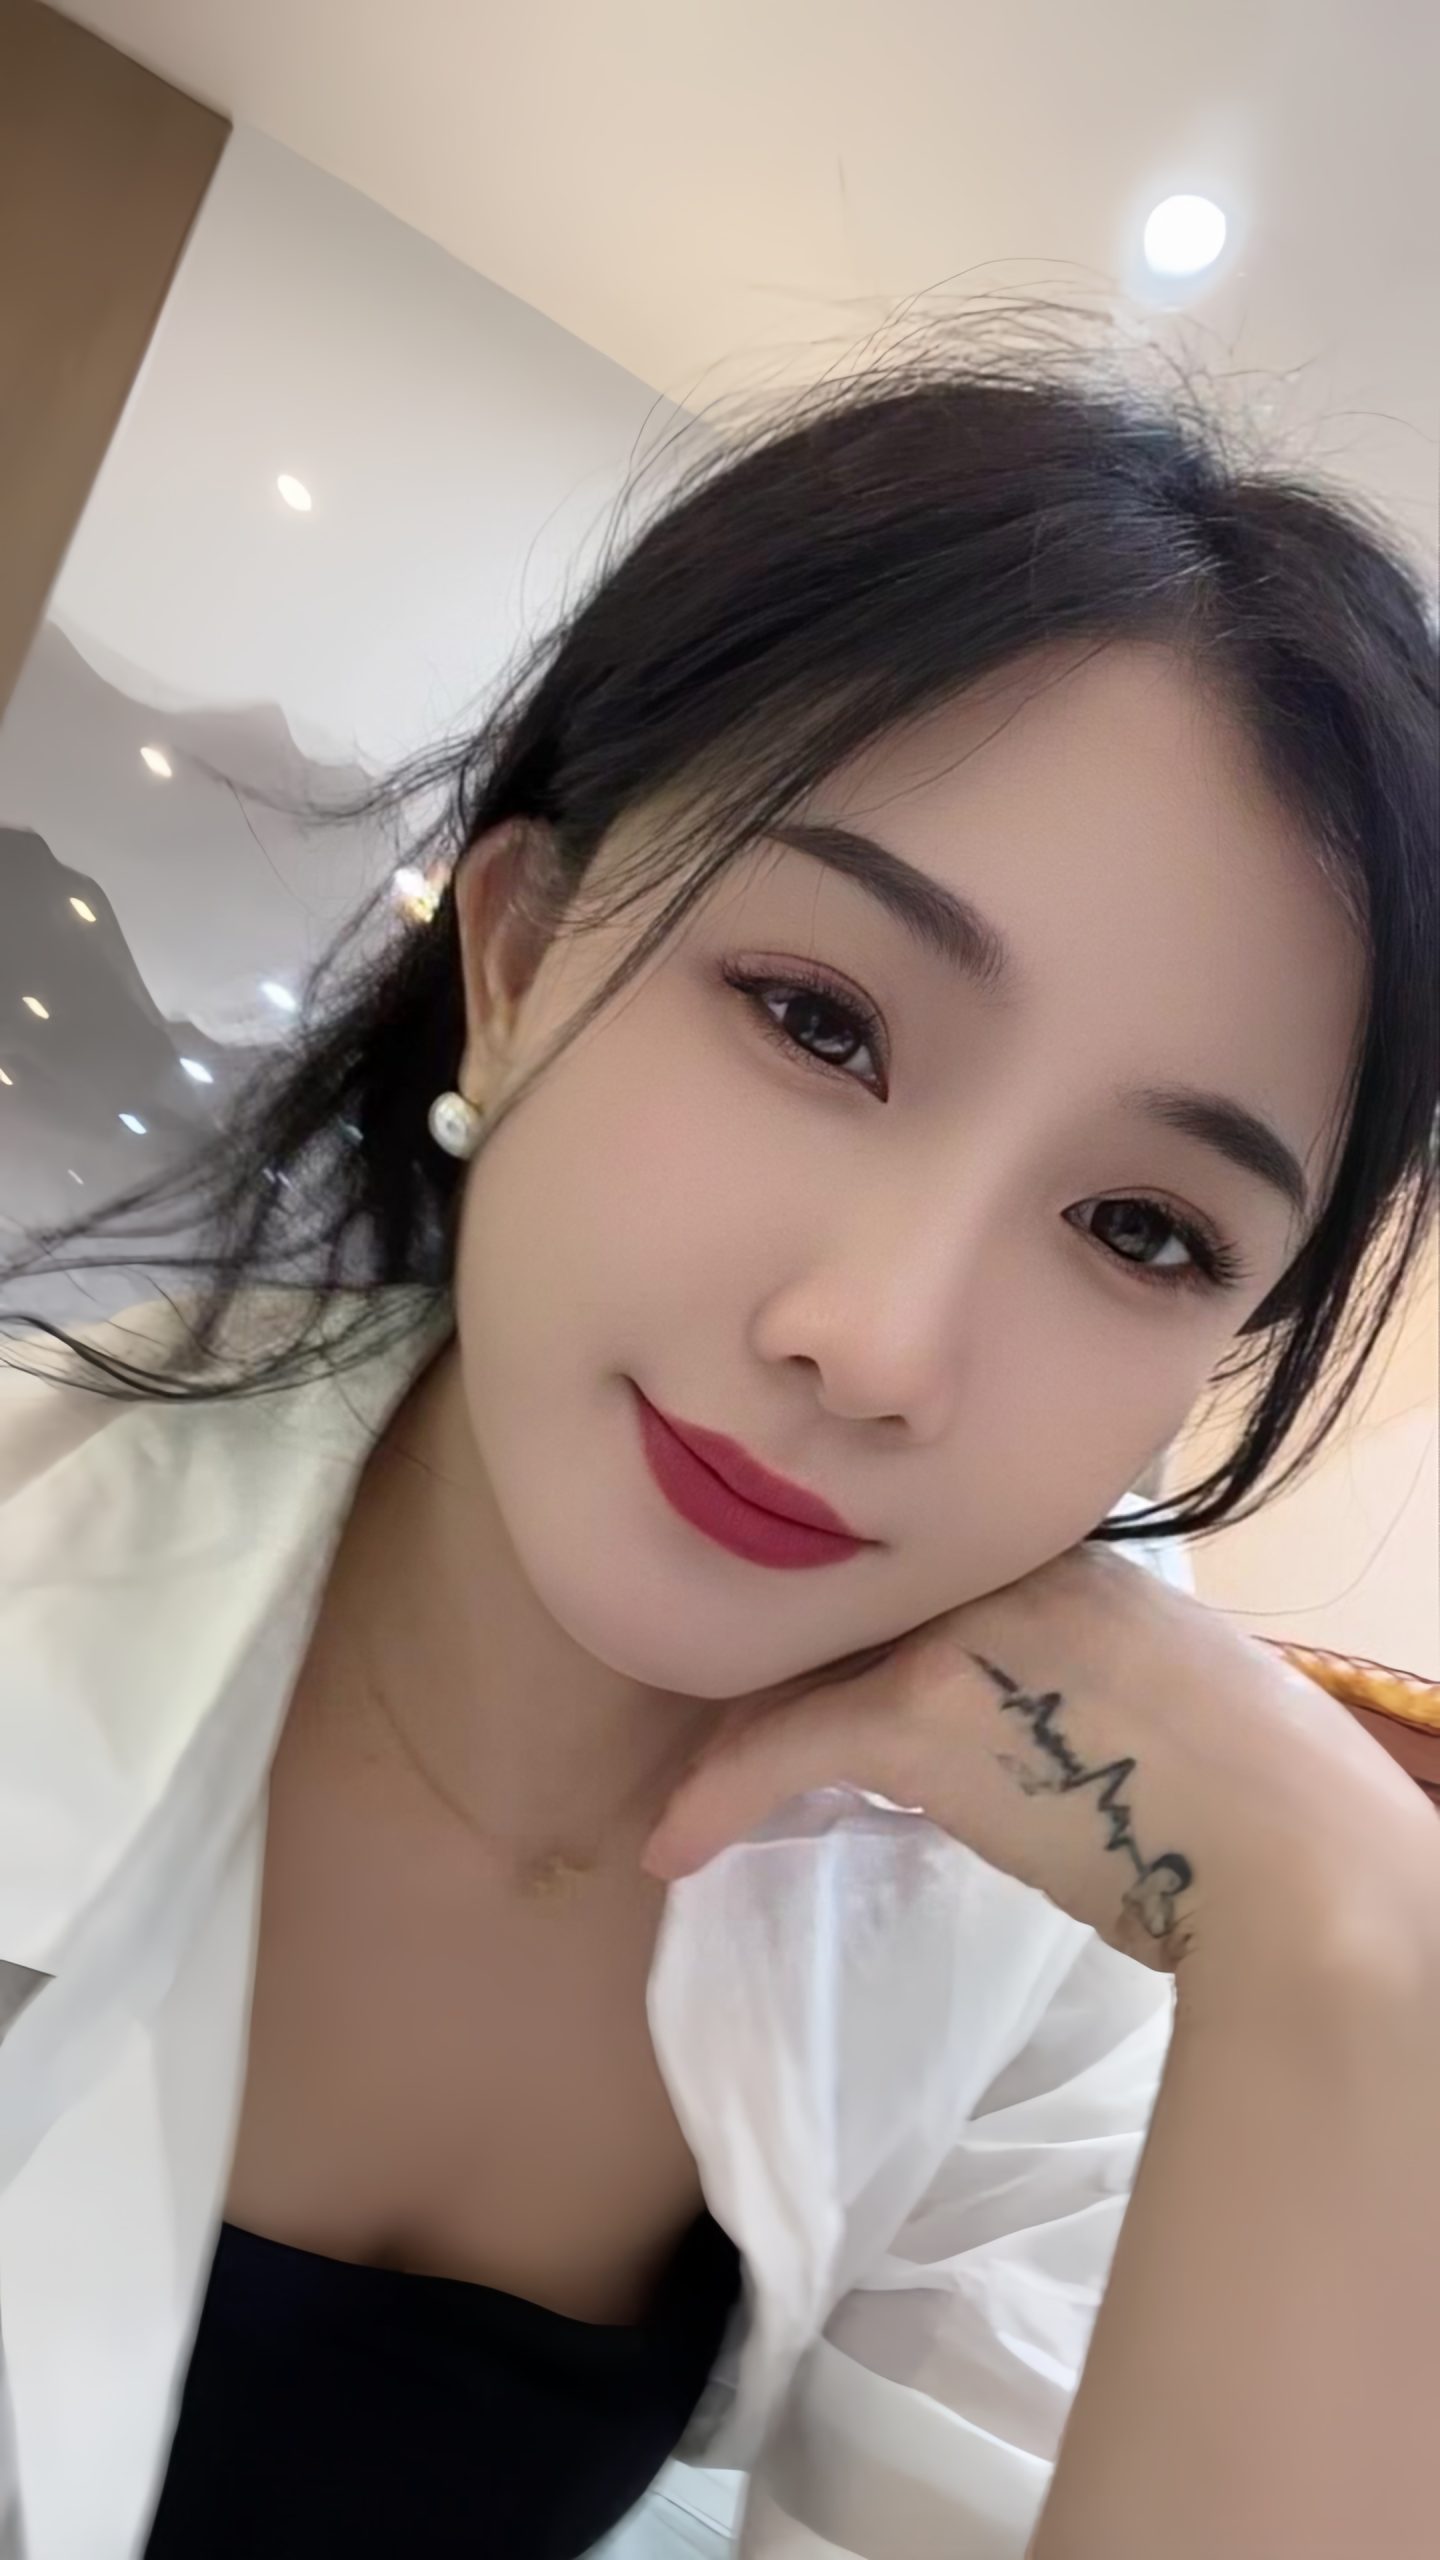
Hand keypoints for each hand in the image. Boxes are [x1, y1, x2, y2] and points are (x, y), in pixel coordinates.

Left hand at [642, 1538, 1435, 1979]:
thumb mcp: (1162, 1697)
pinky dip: (714, 1800)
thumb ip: (1072, 1683)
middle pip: (843, 1618)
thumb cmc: (1259, 1809)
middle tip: (726, 1750)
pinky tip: (675, 1848)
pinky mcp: (918, 1713)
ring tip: (692, 1802)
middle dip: (777, 1685)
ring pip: (798, 1674)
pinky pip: (777, 1749)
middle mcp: (996, 1566)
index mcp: (1061, 1556)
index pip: (912, 1585)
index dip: (847, 1642)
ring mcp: (954, 1631)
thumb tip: (1010, 1736)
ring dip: (733, 1745)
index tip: (806, 1693)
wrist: (1296, 1863)